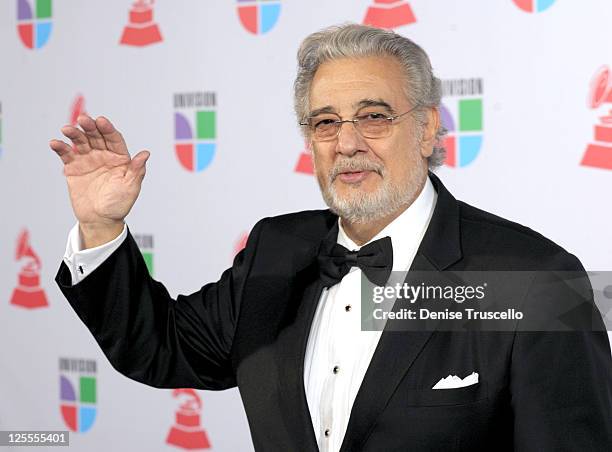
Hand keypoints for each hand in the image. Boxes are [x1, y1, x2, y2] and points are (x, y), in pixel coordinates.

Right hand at [50, 115, 149, 246]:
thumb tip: (145, 153)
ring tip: (67, 129)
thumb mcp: (130, 187)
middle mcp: (104, 155)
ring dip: (74, 134)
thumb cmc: (119, 204)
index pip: (114, 139)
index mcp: (120, 158)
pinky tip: (55, 143)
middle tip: (83, 119)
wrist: (100, 220)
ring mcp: (88, 160)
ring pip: (81, 142)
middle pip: (96, 136)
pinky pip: (66, 154)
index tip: (101, 121)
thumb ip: (136, 170)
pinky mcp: (73, 167)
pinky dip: (60, 147)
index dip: (108, 129)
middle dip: (90, 127)